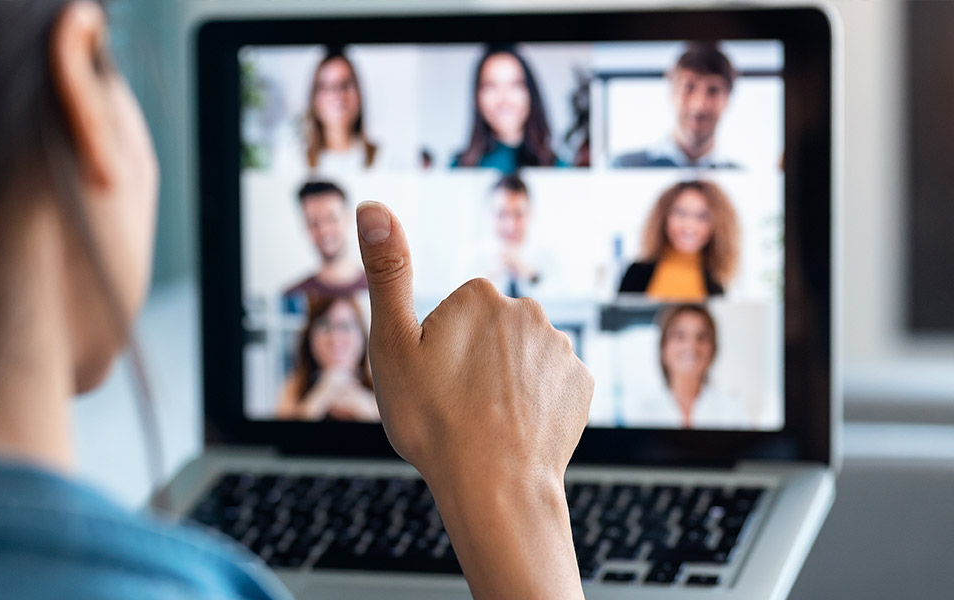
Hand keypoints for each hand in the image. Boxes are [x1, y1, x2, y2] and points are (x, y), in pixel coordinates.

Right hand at [356, 201, 591, 599]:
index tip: (432, 381)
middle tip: (455, 405)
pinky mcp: (582, 385)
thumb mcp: (392, 344)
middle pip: (488, 334)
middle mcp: (528, 310)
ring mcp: (561, 348)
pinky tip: (518, 430)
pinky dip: (535, 404)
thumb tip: (371, 205)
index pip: (451, 314)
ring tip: (485, 422)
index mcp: (480, 295)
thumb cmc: (434, 419)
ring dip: (504, 384)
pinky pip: (550, 387)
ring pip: (520, 361)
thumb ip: (385, 271)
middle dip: (472, 362)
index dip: (434, 350)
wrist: (496, 486)